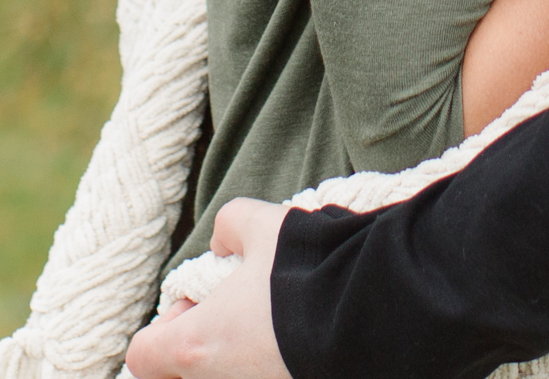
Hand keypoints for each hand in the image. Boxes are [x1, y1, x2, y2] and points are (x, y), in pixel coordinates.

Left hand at [126, 199, 289, 378]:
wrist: (366, 312)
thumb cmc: (305, 271)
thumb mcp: (263, 224)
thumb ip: (230, 224)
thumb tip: (223, 245)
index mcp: (195, 345)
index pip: (143, 354)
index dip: (163, 326)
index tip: (196, 303)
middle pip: (181, 376)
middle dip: (197, 347)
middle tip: (230, 316)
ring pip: (222, 378)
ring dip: (233, 356)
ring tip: (268, 326)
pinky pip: (259, 378)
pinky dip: (265, 363)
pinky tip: (295, 341)